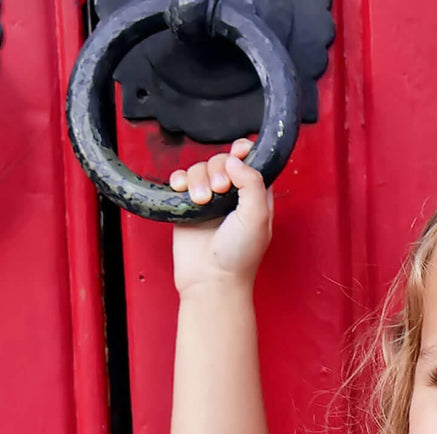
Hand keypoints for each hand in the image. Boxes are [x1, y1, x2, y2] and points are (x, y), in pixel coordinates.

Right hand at [169, 137, 273, 295]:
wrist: (210, 280)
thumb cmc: (239, 256)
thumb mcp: (257, 217)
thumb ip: (252, 183)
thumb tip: (235, 159)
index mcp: (256, 197)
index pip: (252, 162)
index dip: (244, 152)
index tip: (238, 151)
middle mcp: (233, 196)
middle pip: (222, 160)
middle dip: (218, 168)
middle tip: (218, 190)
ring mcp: (210, 200)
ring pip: (200, 168)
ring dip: (198, 178)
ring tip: (201, 200)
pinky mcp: (188, 206)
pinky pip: (181, 180)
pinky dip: (180, 180)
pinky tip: (182, 191)